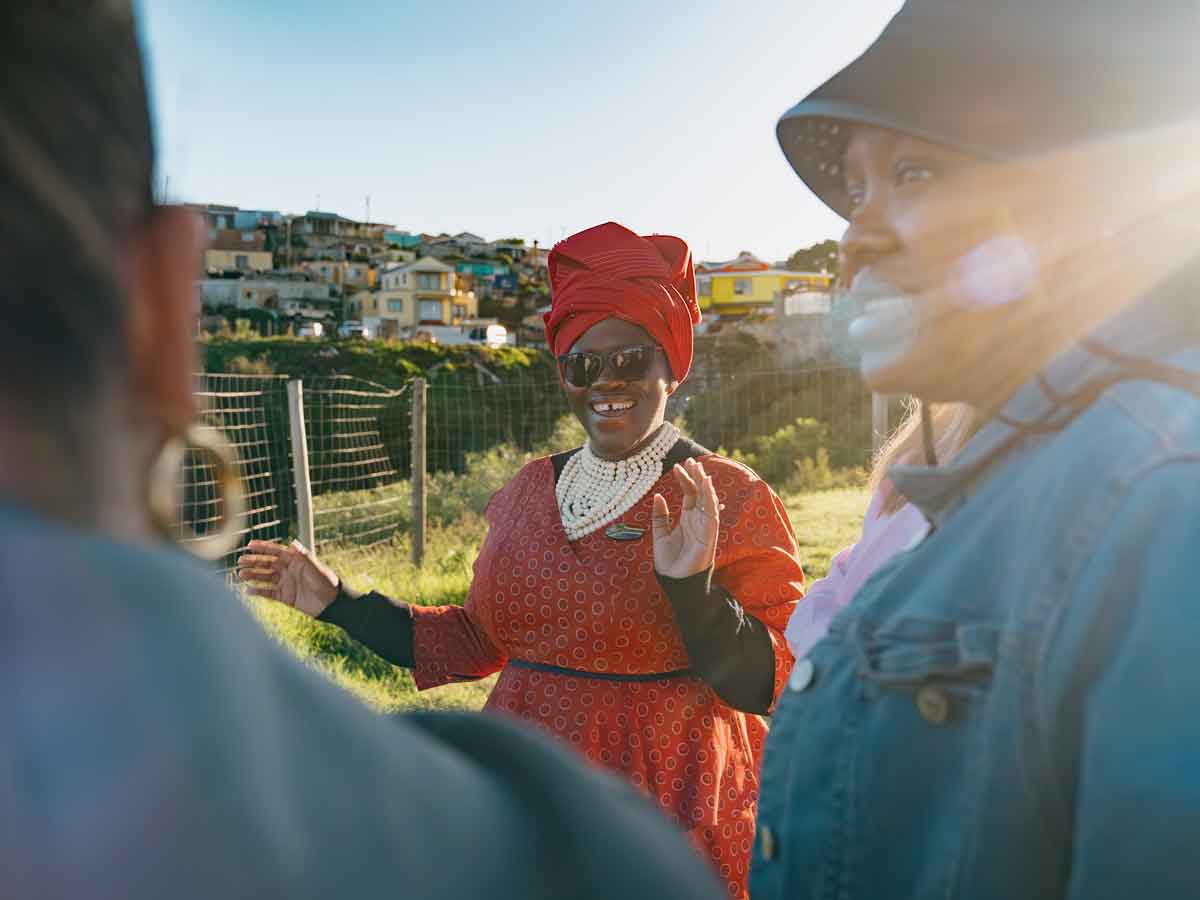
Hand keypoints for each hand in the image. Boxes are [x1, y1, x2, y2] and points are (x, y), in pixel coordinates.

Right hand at [237, 539, 338, 617]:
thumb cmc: (326, 582)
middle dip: (253, 562)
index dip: (263, 547)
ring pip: (265, 577)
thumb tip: (293, 542)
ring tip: (240, 574)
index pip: (276, 552)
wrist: (331, 603)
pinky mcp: (285, 596)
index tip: (249, 544)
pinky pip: (269, 592)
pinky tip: (248, 590)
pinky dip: (258, 591)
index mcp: (295, 561)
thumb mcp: (315, 568)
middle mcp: (289, 570)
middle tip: (240, 561)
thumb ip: (304, 556)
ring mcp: (286, 583)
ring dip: (253, 575)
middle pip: (267, 564)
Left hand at [651, 458, 721, 579]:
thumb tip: (658, 496)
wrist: (674, 581)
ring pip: (708, 500)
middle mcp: (698, 520)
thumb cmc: (669, 561)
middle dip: (697, 476)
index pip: (689, 494)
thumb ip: (660, 516)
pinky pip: (712, 512)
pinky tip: (706, 485)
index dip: (685, 479)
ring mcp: (705, 526)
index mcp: (687, 519)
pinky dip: (710, 498)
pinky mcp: (709, 534)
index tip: (678, 466)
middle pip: (700, 493)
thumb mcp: (659, 534)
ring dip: (704, 484)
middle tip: (691, 460)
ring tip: (699, 468)